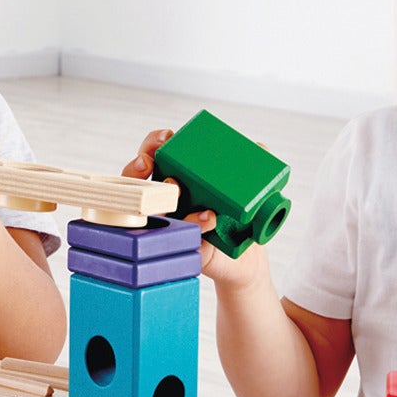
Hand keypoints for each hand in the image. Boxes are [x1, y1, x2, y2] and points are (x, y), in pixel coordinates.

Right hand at [124, 128, 266, 291]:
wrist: (246, 258)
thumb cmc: (238, 219)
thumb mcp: (247, 189)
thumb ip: (252, 165)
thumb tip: (259, 147)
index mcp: (177, 179)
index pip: (154, 156)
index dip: (152, 145)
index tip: (164, 137)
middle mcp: (167, 200)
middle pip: (137, 181)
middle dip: (137, 167)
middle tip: (148, 161)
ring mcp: (170, 224)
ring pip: (151, 210)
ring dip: (158, 196)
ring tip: (175, 187)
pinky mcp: (182, 244)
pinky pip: (179, 235)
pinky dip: (195, 222)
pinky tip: (209, 216)